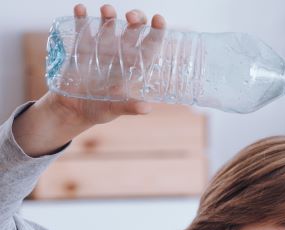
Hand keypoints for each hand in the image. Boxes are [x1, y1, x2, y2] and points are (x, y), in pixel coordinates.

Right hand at [49, 5, 165, 123]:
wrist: (72, 109)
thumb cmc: (98, 110)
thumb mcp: (114, 109)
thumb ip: (128, 107)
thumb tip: (147, 108)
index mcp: (133, 68)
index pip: (149, 47)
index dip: (156, 33)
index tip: (159, 19)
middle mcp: (120, 54)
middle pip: (133, 30)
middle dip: (136, 19)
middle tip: (132, 17)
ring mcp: (100, 48)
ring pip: (109, 24)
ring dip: (109, 15)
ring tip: (107, 10)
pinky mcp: (81, 46)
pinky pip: (82, 27)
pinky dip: (82, 17)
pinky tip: (81, 9)